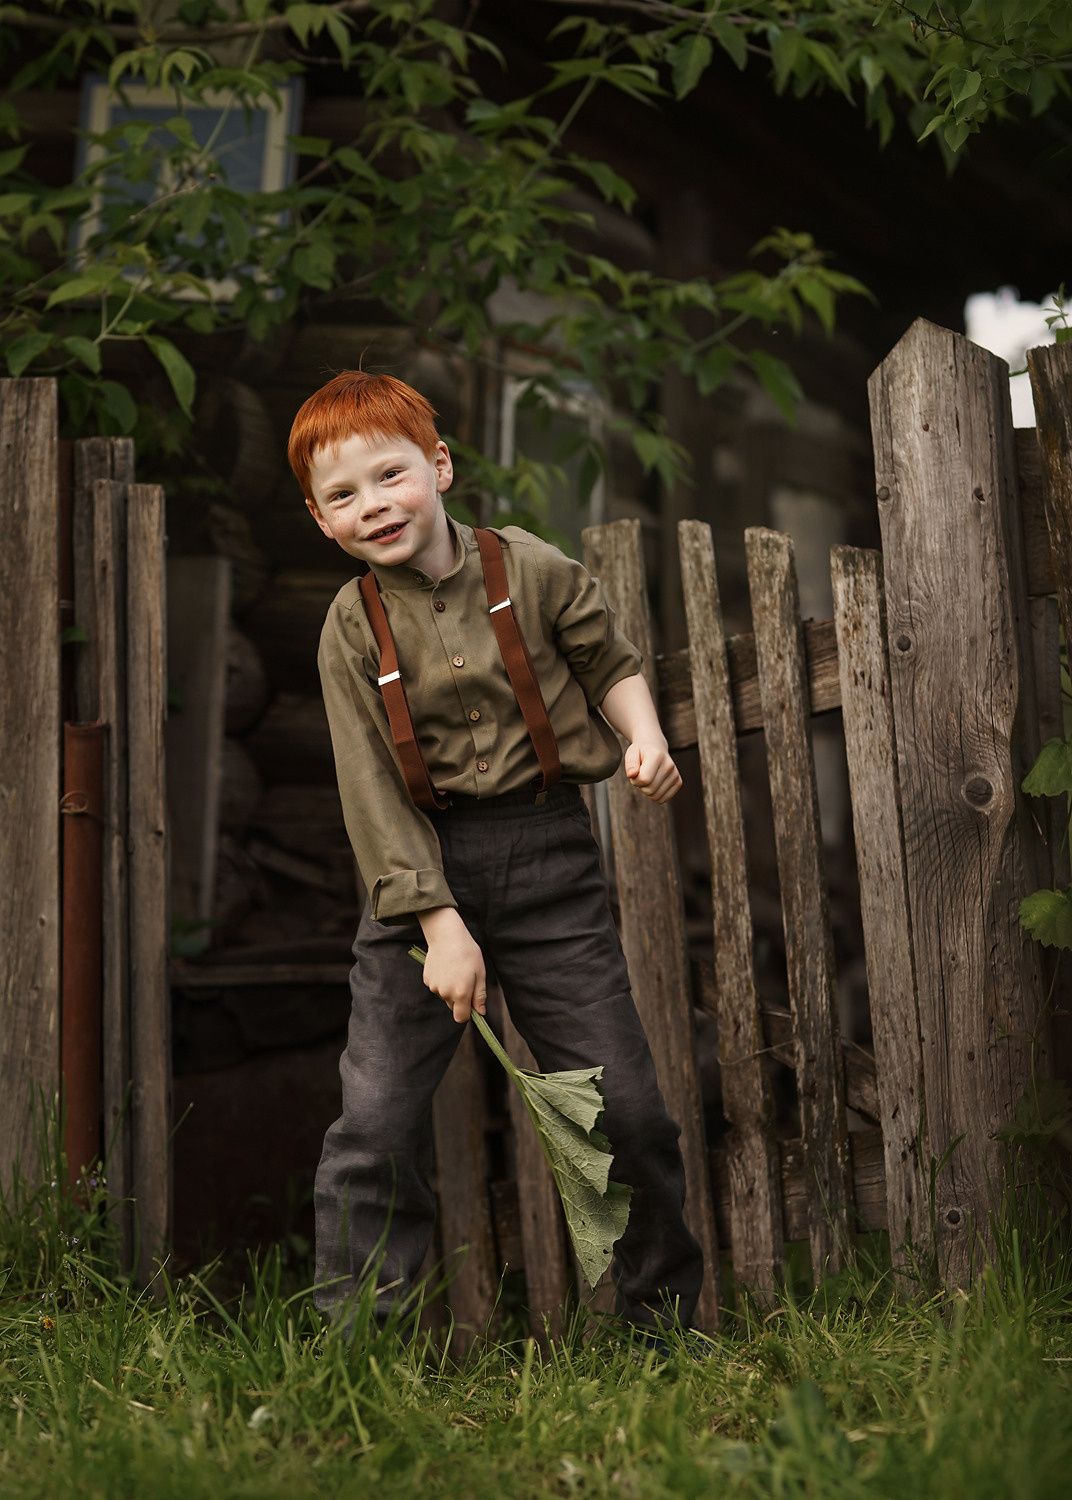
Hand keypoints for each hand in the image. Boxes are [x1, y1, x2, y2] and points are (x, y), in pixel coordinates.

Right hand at [416, 907, 486, 1022]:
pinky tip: (446, 966)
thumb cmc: (467, 952)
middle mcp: (446, 993)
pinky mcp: (427, 980)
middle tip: (466, 979)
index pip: (461, 1017)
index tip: (472, 1004)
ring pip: (445, 996)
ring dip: (450, 989)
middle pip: (454, 1006)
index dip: (468, 1013)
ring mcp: (434, 987)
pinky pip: (437, 986)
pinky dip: (442, 981)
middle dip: (460, 999)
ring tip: (455, 969)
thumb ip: (480, 995)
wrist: (446, 935)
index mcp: (461, 993)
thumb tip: (481, 1012)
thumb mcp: (480, 972)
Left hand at [624, 740, 681, 802]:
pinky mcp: (678, 782)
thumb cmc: (641, 752)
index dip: (635, 780)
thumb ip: (630, 764)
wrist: (656, 748)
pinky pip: (662, 799)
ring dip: (647, 791)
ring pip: (655, 797)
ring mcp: (675, 775)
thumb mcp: (631, 753)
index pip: (644, 779)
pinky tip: (654, 784)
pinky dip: (655, 795)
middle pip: (649, 790)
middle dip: (640, 786)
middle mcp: (669, 765)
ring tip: (648, 778)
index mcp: (657, 756)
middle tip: (641, 775)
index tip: (635, 773)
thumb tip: (631, 775)